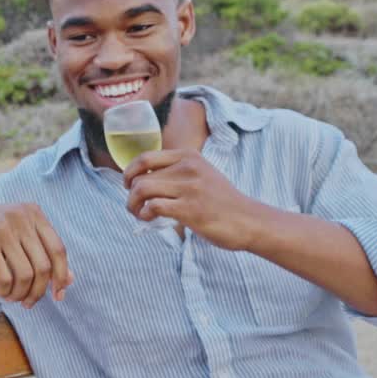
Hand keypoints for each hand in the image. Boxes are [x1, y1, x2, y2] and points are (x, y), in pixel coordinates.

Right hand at [0, 204, 71, 307]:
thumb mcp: (17, 237)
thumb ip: (42, 254)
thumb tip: (69, 281)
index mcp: (33, 212)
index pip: (58, 250)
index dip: (61, 276)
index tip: (58, 296)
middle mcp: (20, 217)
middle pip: (44, 266)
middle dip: (38, 291)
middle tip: (27, 302)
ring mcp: (2, 229)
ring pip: (25, 275)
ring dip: (20, 293)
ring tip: (11, 297)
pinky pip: (5, 278)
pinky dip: (5, 291)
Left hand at [123, 149, 265, 250]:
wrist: (248, 220)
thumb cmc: (220, 202)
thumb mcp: (201, 174)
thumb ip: (176, 172)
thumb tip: (141, 179)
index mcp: (188, 156)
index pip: (145, 157)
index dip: (129, 172)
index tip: (128, 185)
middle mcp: (188, 168)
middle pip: (140, 177)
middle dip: (131, 194)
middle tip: (136, 207)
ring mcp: (189, 188)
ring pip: (142, 189)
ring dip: (133, 205)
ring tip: (141, 214)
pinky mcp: (190, 209)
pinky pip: (153, 206)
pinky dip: (145, 214)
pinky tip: (151, 219)